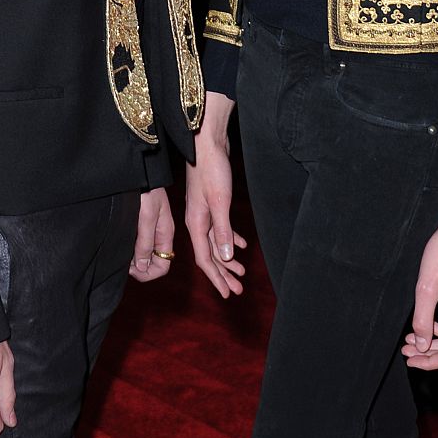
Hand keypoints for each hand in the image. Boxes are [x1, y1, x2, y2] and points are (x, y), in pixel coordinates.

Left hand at [129, 187, 174, 282]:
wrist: (138, 169)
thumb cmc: (145, 188)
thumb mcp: (147, 216)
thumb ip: (146, 242)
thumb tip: (143, 267)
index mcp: (166, 234)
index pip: (163, 266)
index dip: (148, 273)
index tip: (132, 268)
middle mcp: (158, 235)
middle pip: (153, 263)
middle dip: (138, 267)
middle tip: (123, 260)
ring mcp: (149, 230)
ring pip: (143, 254)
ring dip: (132, 258)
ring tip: (120, 250)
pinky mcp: (140, 224)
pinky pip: (137, 244)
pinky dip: (128, 248)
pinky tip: (121, 242)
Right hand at [185, 91, 246, 297]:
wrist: (207, 143)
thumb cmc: (212, 170)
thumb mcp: (219, 202)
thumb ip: (222, 230)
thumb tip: (225, 258)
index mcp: (196, 224)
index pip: (205, 259)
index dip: (216, 278)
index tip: (227, 294)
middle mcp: (197, 221)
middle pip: (210, 254)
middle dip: (224, 273)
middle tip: (237, 290)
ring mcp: (204, 212)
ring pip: (216, 242)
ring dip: (228, 258)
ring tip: (241, 272)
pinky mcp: (212, 203)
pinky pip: (220, 228)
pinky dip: (230, 238)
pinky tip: (240, 245)